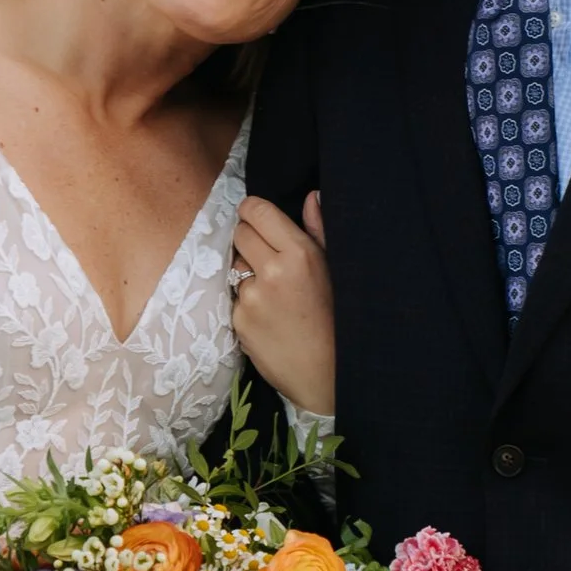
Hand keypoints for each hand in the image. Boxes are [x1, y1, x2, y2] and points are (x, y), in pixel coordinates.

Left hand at [230, 191, 334, 418]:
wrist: (326, 373)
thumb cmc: (336, 318)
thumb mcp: (334, 269)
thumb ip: (318, 229)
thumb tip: (311, 196)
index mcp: (300, 252)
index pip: (257, 211)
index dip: (253, 212)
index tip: (256, 218)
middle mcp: (272, 270)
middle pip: (239, 233)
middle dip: (249, 240)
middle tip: (267, 258)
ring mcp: (252, 296)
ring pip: (235, 266)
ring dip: (247, 273)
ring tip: (273, 294)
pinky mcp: (239, 320)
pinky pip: (234, 296)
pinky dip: (246, 302)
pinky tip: (267, 316)